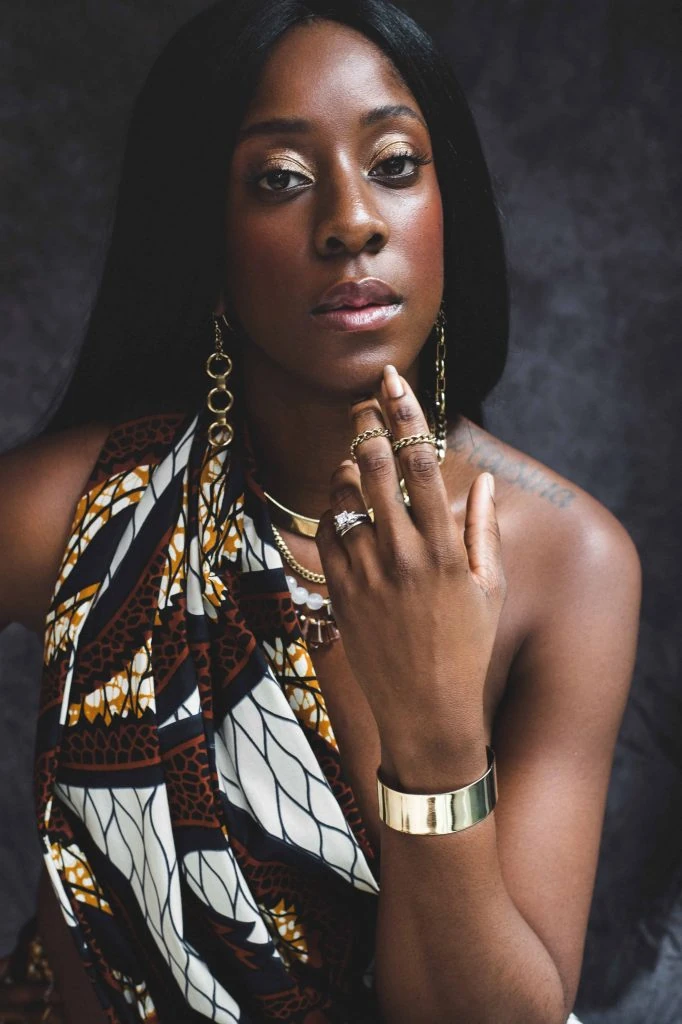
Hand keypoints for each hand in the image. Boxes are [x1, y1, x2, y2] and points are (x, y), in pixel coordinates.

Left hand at [315, 365, 505, 768]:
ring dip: (347, 468)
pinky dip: (332, 513)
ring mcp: (365, 575)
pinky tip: (345, 508)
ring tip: (356, 459)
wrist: (426, 710)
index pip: (420, 463)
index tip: (394, 381)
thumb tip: (483, 479)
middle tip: (363, 400)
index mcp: (444, 548)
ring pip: (343, 499)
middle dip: (366, 425)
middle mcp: (401, 554)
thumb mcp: (490, 588)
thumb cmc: (467, 647)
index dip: (405, 414)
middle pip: (375, 468)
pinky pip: (325, 536)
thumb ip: (484, 529)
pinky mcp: (340, 594)